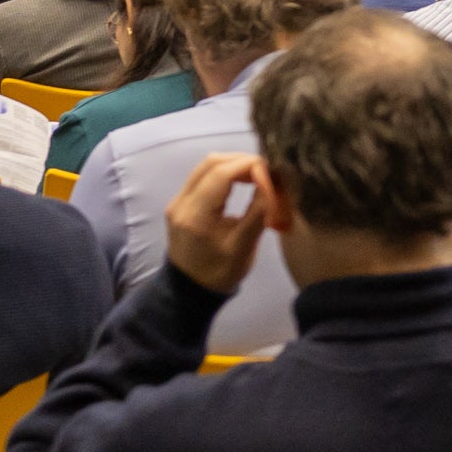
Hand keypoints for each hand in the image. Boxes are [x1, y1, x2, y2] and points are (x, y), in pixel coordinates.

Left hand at [166, 155, 271, 293]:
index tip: (272, 170)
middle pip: (211, 163)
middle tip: (267, 171)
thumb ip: (258, 212)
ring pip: (206, 166)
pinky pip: (202, 176)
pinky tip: (241, 181)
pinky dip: (224, 173)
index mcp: (195, 215)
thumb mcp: (243, 247)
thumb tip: (273, 182)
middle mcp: (181, 203)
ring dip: (233, 165)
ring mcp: (178, 201)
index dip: (248, 165)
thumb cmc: (219, 273)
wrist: (189, 290)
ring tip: (257, 175)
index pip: (221, 174)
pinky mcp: (181, 203)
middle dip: (242, 161)